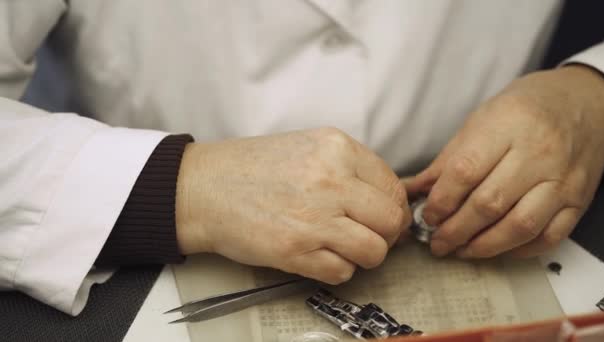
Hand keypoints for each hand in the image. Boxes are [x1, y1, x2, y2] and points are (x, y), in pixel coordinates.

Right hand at [175, 128, 410, 283]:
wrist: (204, 187)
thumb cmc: (252, 169)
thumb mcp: (308, 147)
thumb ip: (349, 168)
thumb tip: (385, 201)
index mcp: (337, 149)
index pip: (393, 188)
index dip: (392, 209)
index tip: (382, 219)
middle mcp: (332, 181)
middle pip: (391, 220)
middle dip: (385, 235)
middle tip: (367, 236)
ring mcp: (315, 217)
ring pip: (374, 250)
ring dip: (363, 256)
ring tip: (342, 248)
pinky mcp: (296, 250)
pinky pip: (342, 272)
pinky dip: (336, 269)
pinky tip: (318, 256)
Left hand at [408, 65, 603, 257]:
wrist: (584, 102)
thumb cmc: (525, 108)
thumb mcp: (481, 120)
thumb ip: (449, 159)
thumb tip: (415, 190)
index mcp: (507, 126)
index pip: (465, 172)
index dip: (441, 201)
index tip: (428, 216)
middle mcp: (539, 153)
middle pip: (490, 203)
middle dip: (456, 230)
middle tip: (438, 242)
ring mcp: (563, 179)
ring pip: (520, 226)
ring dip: (484, 246)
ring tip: (461, 250)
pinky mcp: (579, 200)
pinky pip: (549, 236)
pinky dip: (519, 249)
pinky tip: (497, 248)